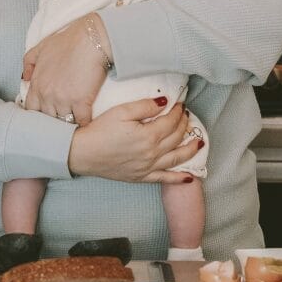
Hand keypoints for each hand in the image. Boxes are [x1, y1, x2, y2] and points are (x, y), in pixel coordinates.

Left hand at [22, 13, 110, 124]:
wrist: (90, 39)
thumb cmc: (68, 41)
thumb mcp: (41, 48)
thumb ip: (28, 63)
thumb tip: (26, 78)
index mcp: (37, 84)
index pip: (31, 109)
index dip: (39, 113)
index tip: (48, 113)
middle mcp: (47, 95)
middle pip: (47, 118)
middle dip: (54, 119)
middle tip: (63, 119)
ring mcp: (63, 100)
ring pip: (64, 122)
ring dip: (70, 122)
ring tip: (75, 122)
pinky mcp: (81, 102)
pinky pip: (81, 120)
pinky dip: (85, 122)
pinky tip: (88, 121)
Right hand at [68, 99, 200, 183]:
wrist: (80, 153)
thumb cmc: (99, 130)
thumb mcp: (121, 112)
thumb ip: (145, 106)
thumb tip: (166, 102)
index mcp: (148, 136)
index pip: (171, 121)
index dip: (178, 111)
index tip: (180, 103)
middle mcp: (152, 153)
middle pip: (176, 137)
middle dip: (184, 124)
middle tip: (186, 115)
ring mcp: (147, 167)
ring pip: (176, 158)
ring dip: (190, 150)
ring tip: (200, 142)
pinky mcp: (141, 177)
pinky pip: (164, 179)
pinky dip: (179, 179)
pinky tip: (190, 177)